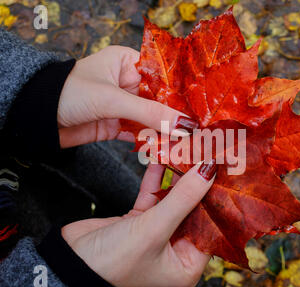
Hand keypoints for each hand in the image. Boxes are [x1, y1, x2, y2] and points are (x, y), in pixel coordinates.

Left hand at [57, 46, 197, 147]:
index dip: (181, 93)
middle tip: (198, 129)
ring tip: (187, 142)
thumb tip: (183, 124)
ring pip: (150, 119)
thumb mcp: (112, 99)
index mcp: (127, 63)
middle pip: (159, 100)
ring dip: (165, 131)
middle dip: (175, 116)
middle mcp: (127, 83)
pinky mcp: (115, 125)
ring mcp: (122, 106)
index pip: (162, 77)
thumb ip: (149, 112)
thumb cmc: (69, 93)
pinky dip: (149, 141)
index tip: (200, 108)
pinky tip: (165, 148)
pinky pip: (138, 133)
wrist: (36, 118)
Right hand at [61, 161, 216, 286]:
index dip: (217, 199)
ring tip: (186, 151)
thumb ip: (183, 198)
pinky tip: (163, 157)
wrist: (70, 261)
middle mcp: (176, 249)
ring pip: (174, 200)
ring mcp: (158, 233)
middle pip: (194, 210)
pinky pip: (154, 195)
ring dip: (177, 176)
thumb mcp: (154, 229)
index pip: (211, 227)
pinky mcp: (141, 220)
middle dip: (197, 183)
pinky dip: (157, 178)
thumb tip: (208, 170)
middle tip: (206, 156)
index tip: (222, 171)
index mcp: (187, 264)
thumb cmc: (113, 260)